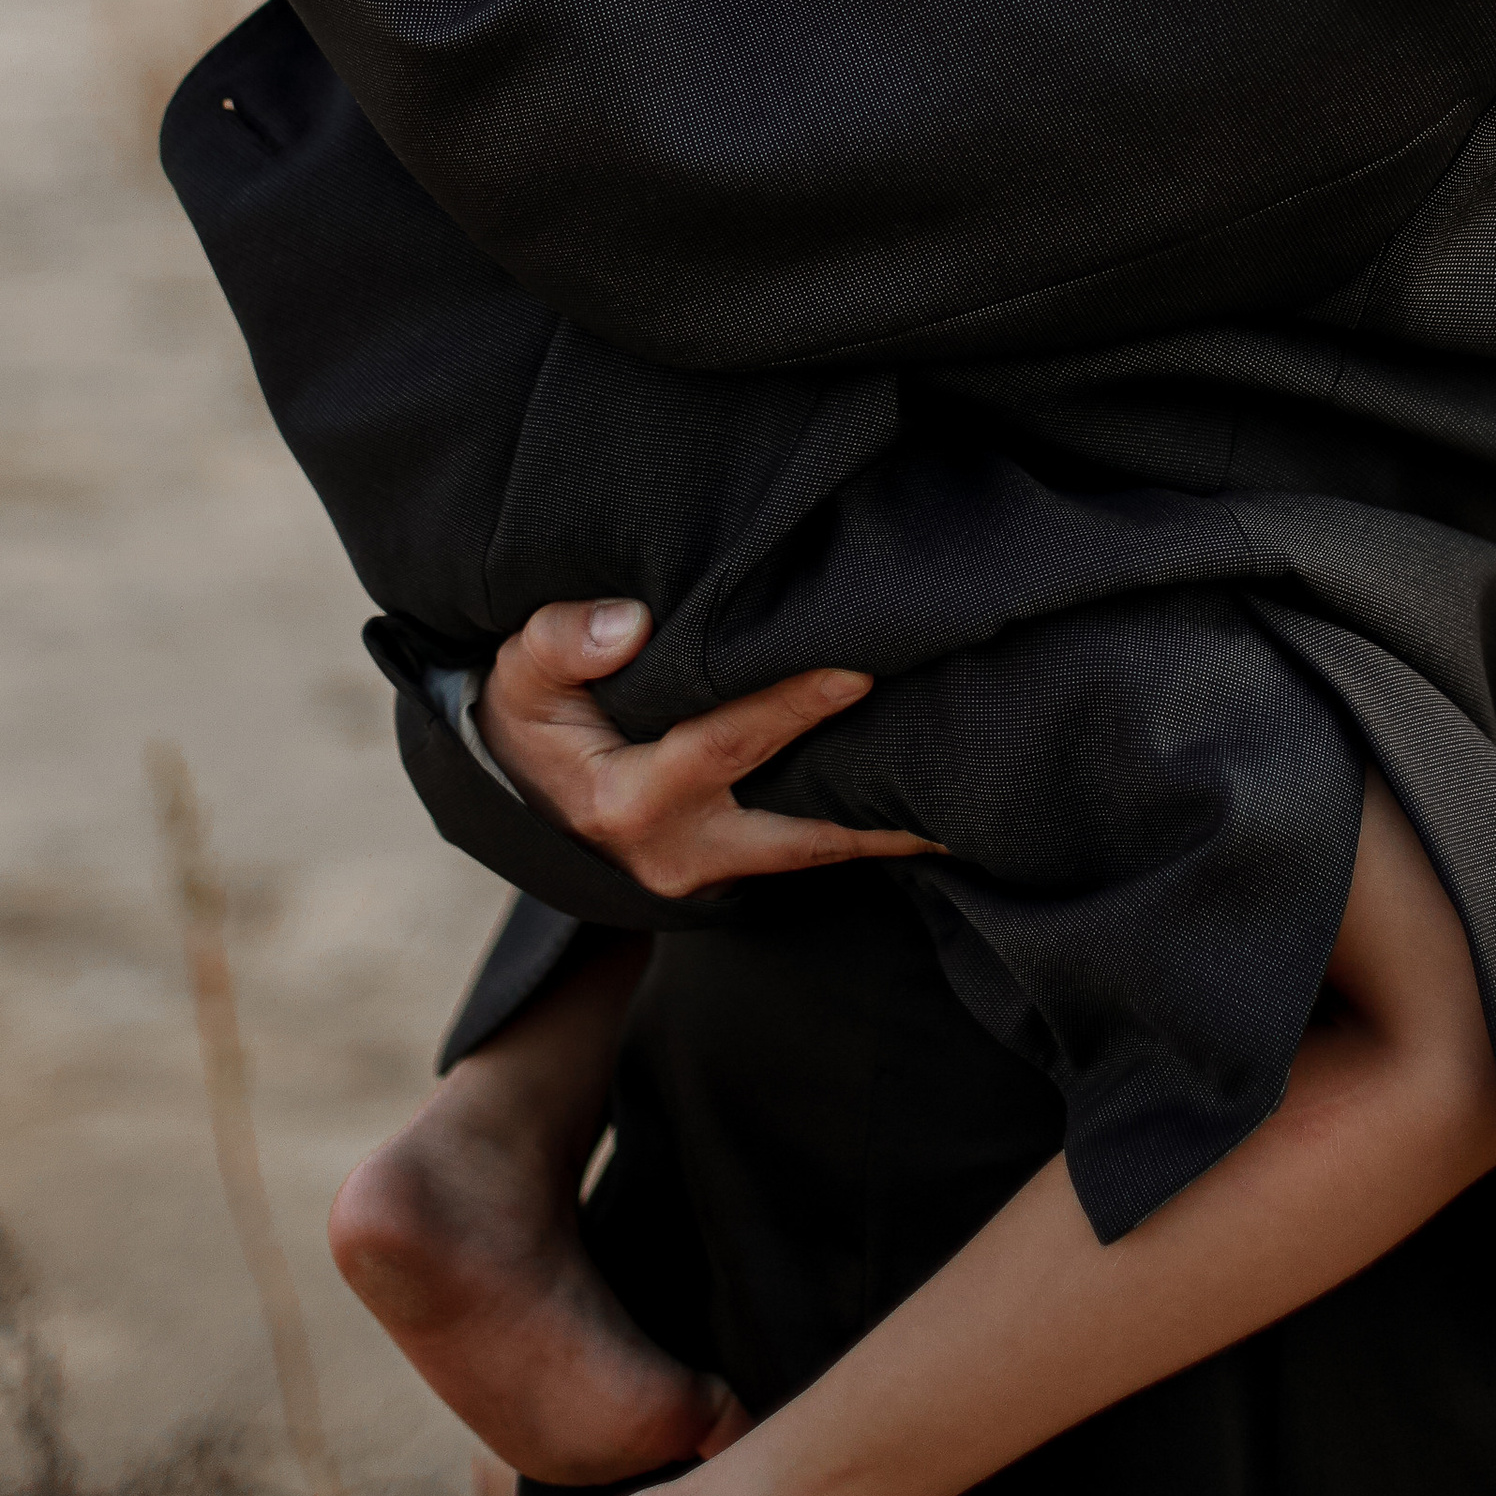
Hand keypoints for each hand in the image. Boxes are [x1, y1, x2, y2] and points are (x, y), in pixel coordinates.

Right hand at [473, 601, 938, 900]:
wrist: (522, 801)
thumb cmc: (530, 725)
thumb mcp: (517, 678)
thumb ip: (560, 642)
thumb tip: (631, 623)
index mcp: (629, 799)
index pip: (725, 745)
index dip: (792, 705)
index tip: (860, 666)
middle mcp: (683, 851)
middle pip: (802, 824)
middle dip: (882, 796)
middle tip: (962, 743)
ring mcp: (714, 871)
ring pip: (821, 851)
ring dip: (893, 826)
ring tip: (978, 790)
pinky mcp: (736, 871)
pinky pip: (814, 852)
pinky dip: (871, 829)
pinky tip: (935, 802)